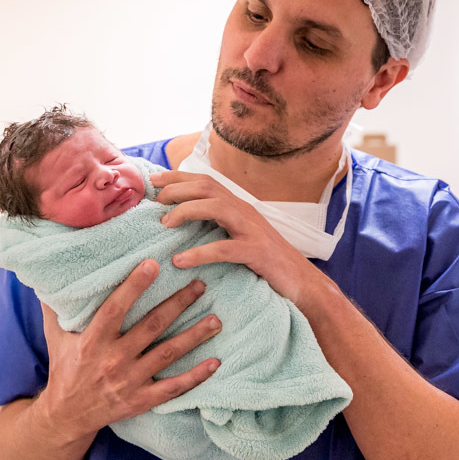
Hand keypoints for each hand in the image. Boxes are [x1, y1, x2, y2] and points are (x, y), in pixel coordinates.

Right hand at [37, 259, 221, 441]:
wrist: (66, 416)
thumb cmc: (64, 367)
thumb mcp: (55, 336)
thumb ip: (56, 306)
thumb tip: (51, 273)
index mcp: (92, 341)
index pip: (115, 309)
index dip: (134, 287)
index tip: (153, 264)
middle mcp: (113, 360)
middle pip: (152, 327)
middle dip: (178, 304)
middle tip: (200, 285)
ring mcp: (129, 382)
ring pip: (168, 354)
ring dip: (194, 336)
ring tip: (216, 320)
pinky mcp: (141, 400)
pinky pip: (174, 388)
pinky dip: (196, 376)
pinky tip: (215, 362)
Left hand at [150, 170, 326, 305]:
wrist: (303, 283)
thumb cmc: (267, 262)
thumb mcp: (240, 237)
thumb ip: (218, 226)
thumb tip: (185, 222)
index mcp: (239, 207)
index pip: (206, 181)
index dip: (179, 177)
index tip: (154, 180)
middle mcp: (245, 211)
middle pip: (208, 187)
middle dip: (178, 188)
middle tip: (155, 201)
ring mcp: (253, 230)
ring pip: (216, 208)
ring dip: (186, 211)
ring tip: (165, 224)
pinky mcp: (257, 253)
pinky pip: (225, 249)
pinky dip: (199, 253)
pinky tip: (180, 260)